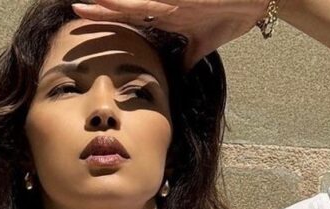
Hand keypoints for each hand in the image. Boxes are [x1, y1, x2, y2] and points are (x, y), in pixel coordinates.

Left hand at [70, 0, 270, 72]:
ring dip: (111, 2)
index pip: (128, 17)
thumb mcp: (202, 45)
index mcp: (165, 15)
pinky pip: (151, 0)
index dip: (105, 18)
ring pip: (133, 0)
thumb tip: (174, 78)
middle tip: (74, 12)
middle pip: (124, 7)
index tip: (81, 23)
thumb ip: (185, 59)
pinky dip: (132, 2)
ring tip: (86, 2)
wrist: (255, 1)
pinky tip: (113, 0)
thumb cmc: (230, 16)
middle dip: (99, 10)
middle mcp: (164, 4)